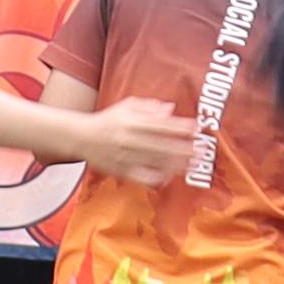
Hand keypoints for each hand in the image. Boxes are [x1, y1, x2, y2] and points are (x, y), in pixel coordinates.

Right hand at [73, 96, 195, 183]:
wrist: (80, 137)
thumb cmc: (108, 119)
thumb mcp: (127, 106)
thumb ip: (149, 106)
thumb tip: (170, 109)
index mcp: (132, 121)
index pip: (161, 124)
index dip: (180, 127)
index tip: (197, 129)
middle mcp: (129, 139)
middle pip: (161, 145)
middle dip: (183, 148)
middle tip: (202, 150)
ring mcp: (125, 156)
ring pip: (154, 162)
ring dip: (175, 164)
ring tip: (192, 164)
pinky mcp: (120, 171)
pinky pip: (141, 177)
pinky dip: (156, 178)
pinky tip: (169, 177)